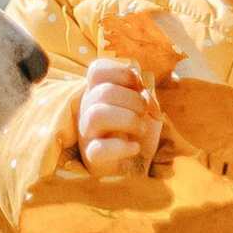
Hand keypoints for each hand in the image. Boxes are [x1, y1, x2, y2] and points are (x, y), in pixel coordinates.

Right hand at [75, 58, 162, 176]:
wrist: (136, 163)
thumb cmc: (136, 129)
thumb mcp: (146, 106)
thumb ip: (144, 92)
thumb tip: (144, 83)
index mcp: (98, 90)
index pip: (97, 69)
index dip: (122, 72)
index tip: (139, 87)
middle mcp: (88, 108)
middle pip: (102, 92)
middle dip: (133, 100)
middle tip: (144, 112)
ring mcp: (87, 132)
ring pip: (97, 114)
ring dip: (128, 119)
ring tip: (140, 129)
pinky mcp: (92, 156)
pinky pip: (99, 149)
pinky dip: (122, 147)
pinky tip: (134, 147)